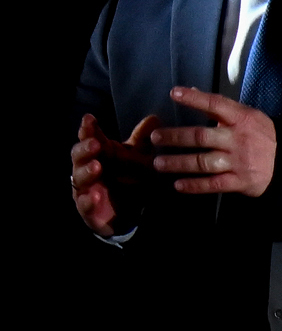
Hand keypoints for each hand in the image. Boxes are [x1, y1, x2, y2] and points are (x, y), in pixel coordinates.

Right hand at [69, 110, 159, 233]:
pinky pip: (84, 206)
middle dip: (85, 149)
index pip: (88, 138)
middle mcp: (86, 169)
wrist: (127, 212)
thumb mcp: (137, 159)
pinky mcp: (88, 210)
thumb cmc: (127, 178)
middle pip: (79, 156)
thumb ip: (142, 141)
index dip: (87, 128)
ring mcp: (85, 190)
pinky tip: (95, 196)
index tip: (90, 118)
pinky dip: (88, 201)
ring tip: (97, 166)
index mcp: (97, 154)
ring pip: (79, 179)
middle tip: (95, 143)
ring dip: (86, 172)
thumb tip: (153, 118)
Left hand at [149, 85, 278, 198]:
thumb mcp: (248, 117)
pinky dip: (195, 186)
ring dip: (178, 163)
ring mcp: (239, 161)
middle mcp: (239, 139)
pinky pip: (213, 184)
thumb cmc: (262, 136)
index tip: (173, 93)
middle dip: (175, 137)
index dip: (194, 98)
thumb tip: (190, 90)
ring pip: (203, 162)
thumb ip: (219, 107)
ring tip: (159, 163)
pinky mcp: (240, 181)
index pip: (216, 104)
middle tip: (155, 138)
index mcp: (242, 119)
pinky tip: (178, 185)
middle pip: (201, 136)